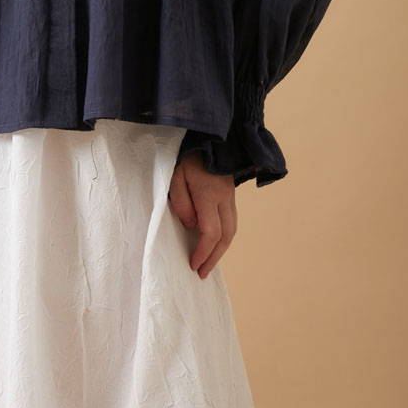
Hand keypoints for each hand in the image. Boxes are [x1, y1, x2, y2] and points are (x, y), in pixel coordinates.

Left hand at [168, 150, 236, 278]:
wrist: (206, 135)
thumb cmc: (185, 155)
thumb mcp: (174, 176)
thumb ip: (181, 203)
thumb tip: (191, 226)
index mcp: (209, 195)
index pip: (211, 233)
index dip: (203, 252)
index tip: (193, 264)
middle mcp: (224, 197)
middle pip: (226, 236)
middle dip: (214, 258)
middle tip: (202, 273)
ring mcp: (230, 195)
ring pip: (232, 229)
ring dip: (221, 249)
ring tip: (209, 261)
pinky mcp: (230, 192)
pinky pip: (232, 220)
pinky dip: (225, 235)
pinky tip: (215, 241)